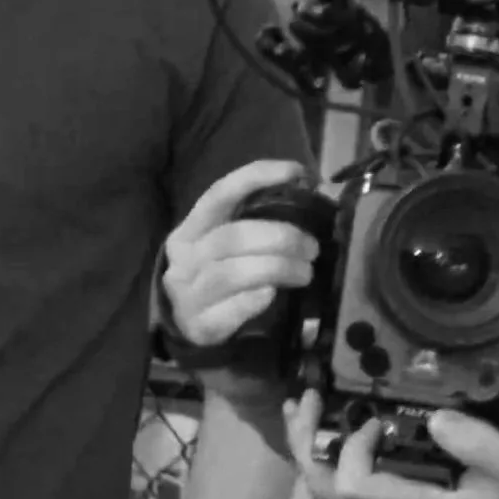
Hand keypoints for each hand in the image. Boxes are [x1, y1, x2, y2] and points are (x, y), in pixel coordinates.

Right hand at [161, 160, 319, 345]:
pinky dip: (261, 298)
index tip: (297, 172)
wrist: (188, 326)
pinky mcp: (200, 324)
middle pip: (236, 236)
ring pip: (238, 272)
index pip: (220, 193)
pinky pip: (238, 306)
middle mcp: (184, 257)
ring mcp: (188, 292)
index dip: (257, 176)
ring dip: (280, 268)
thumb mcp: (225, 243)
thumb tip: (314, 191)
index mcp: (191, 227)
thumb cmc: (216, 274)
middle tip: (312, 248)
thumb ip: (255, 221)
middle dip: (283, 237)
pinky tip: (274, 295)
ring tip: (305, 272)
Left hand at [283, 388, 498, 498]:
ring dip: (313, 447)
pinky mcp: (406, 494)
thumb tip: (434, 420)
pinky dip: (334, 449)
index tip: (372, 419)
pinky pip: (354, 478)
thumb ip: (479, 444)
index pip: (356, 489)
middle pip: (331, 491)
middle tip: (303, 401)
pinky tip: (334, 420)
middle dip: (307, 446)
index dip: (349, 451)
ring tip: (304, 406)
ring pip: (336, 488)